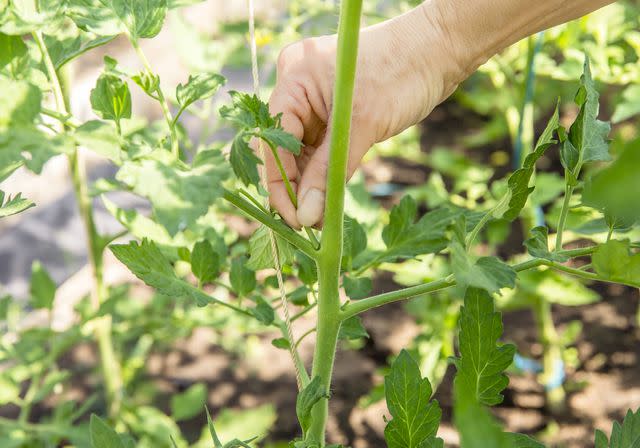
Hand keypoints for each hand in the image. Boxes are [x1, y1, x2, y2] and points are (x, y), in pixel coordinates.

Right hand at [265, 6, 461, 227]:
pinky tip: (328, 199)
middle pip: (284, 148)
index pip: (274, 139)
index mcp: (294, 79)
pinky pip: (321, 148)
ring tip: (319, 219)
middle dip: (295, 187)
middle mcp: (298, 88)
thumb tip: (307, 214)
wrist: (439, 50)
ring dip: (311, 185)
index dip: (279, 182)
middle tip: (307, 224)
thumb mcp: (363, 125)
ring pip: (303, 152)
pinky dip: (325, 173)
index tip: (292, 217)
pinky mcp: (333, 113)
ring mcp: (316, 101)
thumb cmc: (402, 73)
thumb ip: (330, 172)